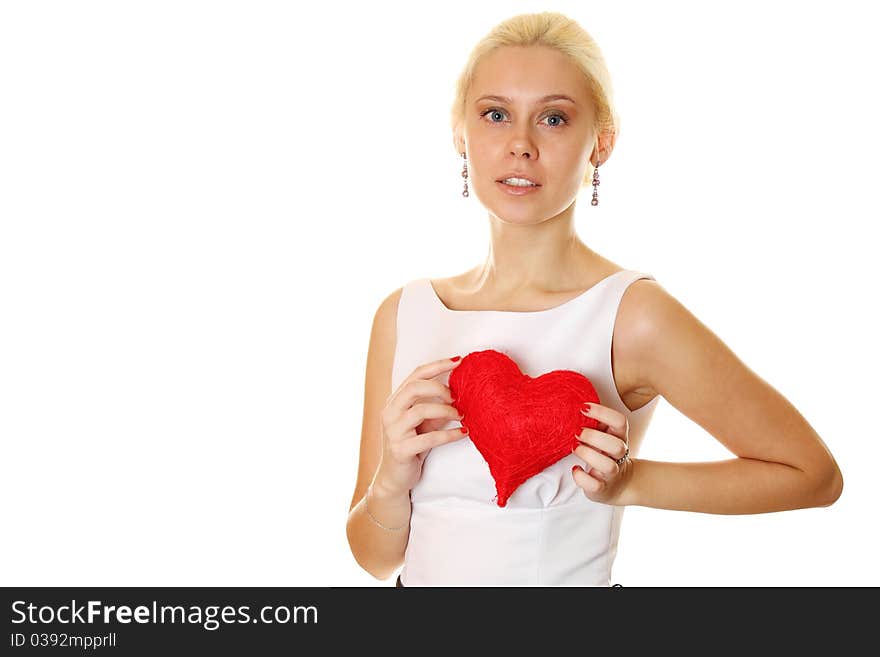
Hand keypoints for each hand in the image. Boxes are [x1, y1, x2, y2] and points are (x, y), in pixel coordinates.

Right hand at [373, 356, 467, 495]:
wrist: (395, 478)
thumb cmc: (412, 446)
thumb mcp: (424, 423)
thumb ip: (435, 407)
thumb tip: (460, 393)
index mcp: (394, 401)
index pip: (415, 375)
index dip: (437, 365)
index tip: (459, 361)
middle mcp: (390, 413)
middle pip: (414, 387)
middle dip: (439, 388)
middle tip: (457, 396)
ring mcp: (393, 431)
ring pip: (420, 411)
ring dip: (446, 411)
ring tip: (461, 416)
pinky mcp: (400, 450)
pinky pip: (429, 438)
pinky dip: (449, 434)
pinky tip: (463, 432)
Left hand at [571, 402, 632, 504]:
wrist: (617, 483)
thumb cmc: (604, 453)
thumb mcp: (604, 434)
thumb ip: (594, 422)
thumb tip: (569, 401)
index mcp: (619, 436)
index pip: (620, 421)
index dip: (602, 412)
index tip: (582, 408)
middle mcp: (619, 455)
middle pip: (616, 445)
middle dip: (594, 437)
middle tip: (576, 433)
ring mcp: (612, 473)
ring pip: (608, 466)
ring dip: (588, 455)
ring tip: (575, 448)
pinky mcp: (602, 488)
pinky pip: (595, 486)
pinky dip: (582, 478)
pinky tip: (575, 469)